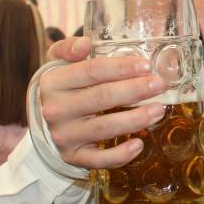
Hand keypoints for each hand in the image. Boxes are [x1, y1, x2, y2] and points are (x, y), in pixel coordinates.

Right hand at [40, 37, 167, 168]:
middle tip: (159, 85)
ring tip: (159, 110)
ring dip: (135, 119)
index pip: (91, 71)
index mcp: (53, 82)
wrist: (44, 123)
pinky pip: (99, 159)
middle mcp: (56, 110)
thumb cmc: (63, 88)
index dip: (120, 68)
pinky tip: (139, 145)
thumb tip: (85, 43)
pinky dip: (120, 154)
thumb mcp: (58, 64)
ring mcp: (64, 136)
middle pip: (101, 97)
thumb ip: (68, 49)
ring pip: (104, 127)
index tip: (146, 65)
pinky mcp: (73, 157)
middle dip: (134, 90)